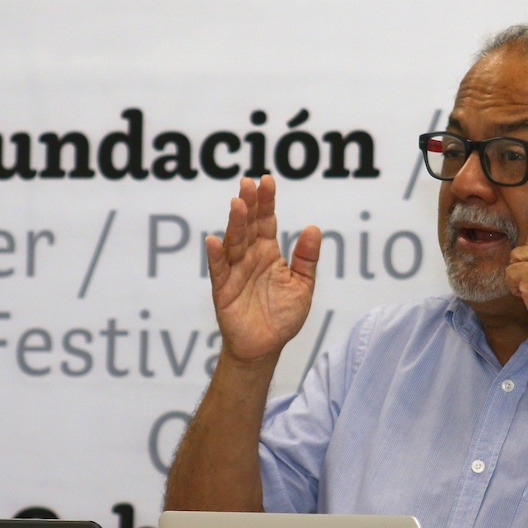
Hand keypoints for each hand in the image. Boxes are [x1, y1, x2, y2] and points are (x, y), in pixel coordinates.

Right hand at [206, 175, 321, 363]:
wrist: (266, 347)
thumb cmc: (282, 316)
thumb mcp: (303, 285)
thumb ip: (306, 258)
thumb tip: (313, 227)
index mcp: (268, 252)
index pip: (267, 221)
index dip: (267, 201)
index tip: (267, 180)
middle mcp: (250, 257)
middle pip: (249, 226)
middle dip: (250, 204)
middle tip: (249, 183)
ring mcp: (235, 271)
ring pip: (234, 242)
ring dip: (235, 223)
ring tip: (238, 204)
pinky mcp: (224, 290)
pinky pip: (219, 270)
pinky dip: (216, 255)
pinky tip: (214, 240)